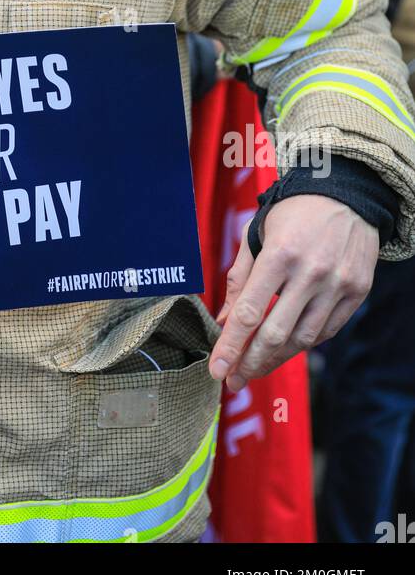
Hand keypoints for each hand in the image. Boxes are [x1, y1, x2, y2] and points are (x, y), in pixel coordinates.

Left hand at [208, 196, 377, 390]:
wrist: (346, 195)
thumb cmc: (292, 214)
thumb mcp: (257, 234)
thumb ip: (239, 278)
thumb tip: (223, 321)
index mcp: (279, 254)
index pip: (249, 312)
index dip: (230, 346)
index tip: (217, 370)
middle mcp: (310, 272)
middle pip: (276, 333)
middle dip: (250, 363)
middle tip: (233, 380)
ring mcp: (337, 284)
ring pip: (303, 339)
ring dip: (276, 359)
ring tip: (256, 367)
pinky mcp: (357, 292)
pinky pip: (327, 331)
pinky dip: (303, 343)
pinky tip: (286, 348)